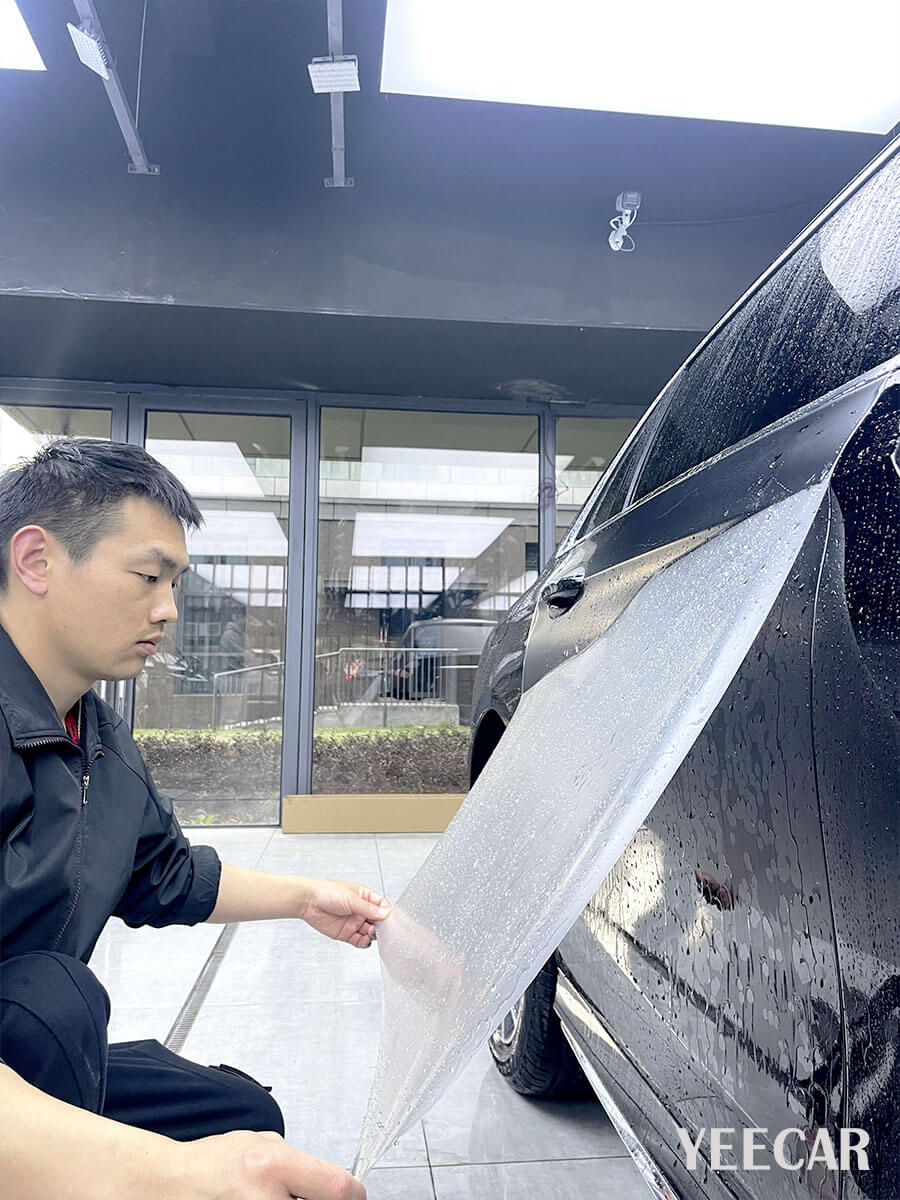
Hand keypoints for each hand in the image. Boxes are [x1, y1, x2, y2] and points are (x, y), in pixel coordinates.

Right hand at [172, 1129, 364, 1198]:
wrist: (173, 1185)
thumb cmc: (213, 1163)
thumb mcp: (261, 1143)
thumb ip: (298, 1162)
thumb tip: (329, 1180)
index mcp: (272, 1167)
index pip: (338, 1187)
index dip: (355, 1192)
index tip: (355, 1193)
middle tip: (313, 1195)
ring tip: (279, 1197)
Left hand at [300, 880, 390, 947]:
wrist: (308, 902)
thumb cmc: (328, 892)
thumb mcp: (352, 899)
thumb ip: (368, 909)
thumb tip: (385, 914)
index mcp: (364, 897)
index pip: (381, 905)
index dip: (388, 913)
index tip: (393, 920)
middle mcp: (360, 910)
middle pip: (378, 921)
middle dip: (382, 926)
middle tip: (382, 929)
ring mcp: (354, 922)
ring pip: (370, 932)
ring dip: (373, 934)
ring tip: (371, 933)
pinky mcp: (346, 934)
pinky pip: (359, 941)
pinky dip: (364, 942)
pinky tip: (364, 940)